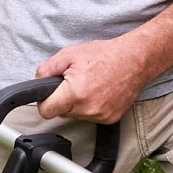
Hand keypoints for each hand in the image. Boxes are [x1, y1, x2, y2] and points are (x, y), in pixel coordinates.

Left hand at [34, 30, 157, 130]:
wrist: (135, 59)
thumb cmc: (104, 55)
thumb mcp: (69, 54)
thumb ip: (46, 69)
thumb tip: (37, 82)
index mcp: (74, 93)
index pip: (46, 111)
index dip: (44, 102)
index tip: (49, 95)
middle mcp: (87, 109)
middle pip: (61, 113)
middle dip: (63, 100)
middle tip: (74, 82)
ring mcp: (100, 115)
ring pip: (77, 116)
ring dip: (78, 104)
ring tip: (89, 85)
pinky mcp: (111, 118)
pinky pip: (92, 117)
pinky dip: (92, 106)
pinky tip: (100, 92)